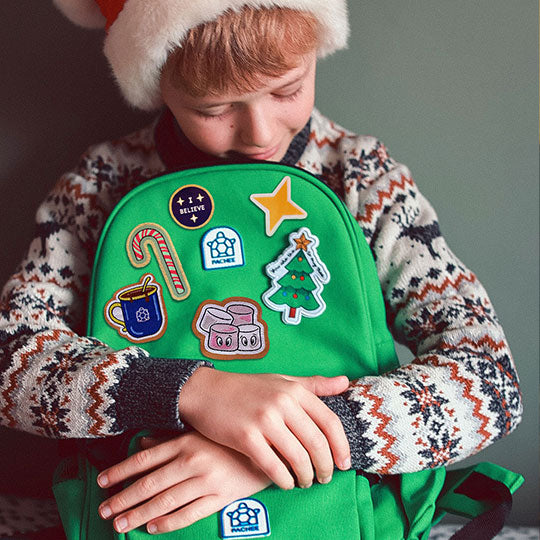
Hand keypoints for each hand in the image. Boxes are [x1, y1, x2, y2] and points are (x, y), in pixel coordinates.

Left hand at [97, 432, 270, 534]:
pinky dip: (169, 522)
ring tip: (121, 524)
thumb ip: (170, 439)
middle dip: (124, 498)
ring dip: (139, 514)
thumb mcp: (200, 432)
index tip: (102, 481)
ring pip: (165, 501)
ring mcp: (206, 480)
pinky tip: (153, 528)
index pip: (145, 459)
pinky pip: (189, 513)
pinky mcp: (220, 497)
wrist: (269, 448)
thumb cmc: (230, 438)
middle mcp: (192, 461)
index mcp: (186, 442)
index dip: (121, 471)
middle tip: (104, 511)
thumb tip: (142, 443)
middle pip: (150, 483)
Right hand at [179, 369, 350, 489]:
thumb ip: (314, 384)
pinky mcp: (246, 437)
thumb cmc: (247, 388)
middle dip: (326, 467)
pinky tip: (286, 483)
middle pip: (317, 443)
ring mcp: (264, 420)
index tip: (345, 463)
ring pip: (298, 458)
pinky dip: (284, 480)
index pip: (330, 421)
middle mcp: (282, 403)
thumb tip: (345, 382)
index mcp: (294, 390)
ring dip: (306, 476)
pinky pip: (274, 467)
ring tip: (305, 482)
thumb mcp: (282, 380)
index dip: (342, 446)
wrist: (207, 391)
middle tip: (325, 478)